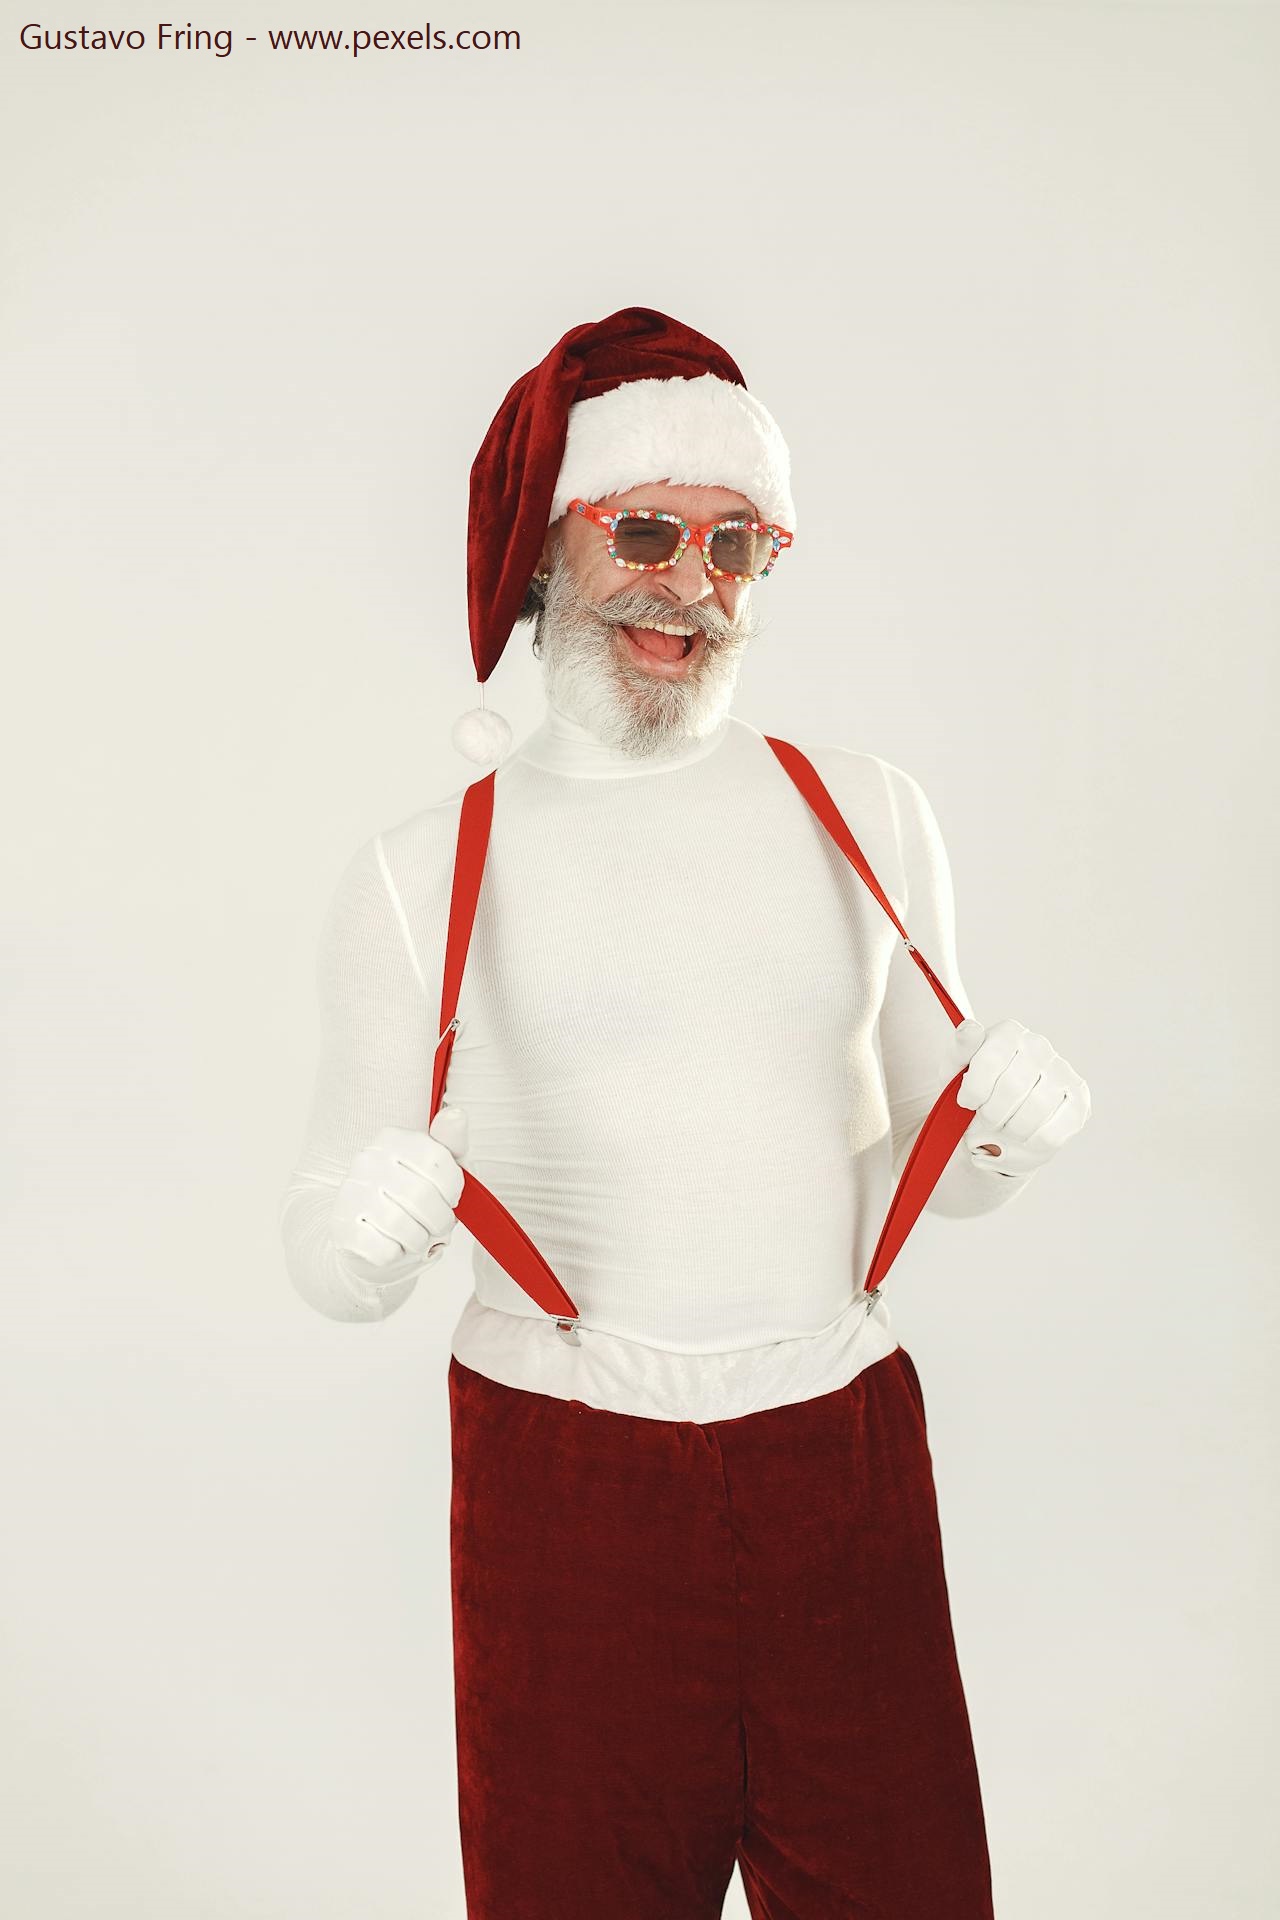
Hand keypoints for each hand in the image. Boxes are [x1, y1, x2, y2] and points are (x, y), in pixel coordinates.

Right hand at [329, 1105, 469, 1284]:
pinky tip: (391, 1244)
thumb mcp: (438, 1170)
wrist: (365, 1234)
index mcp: (393, 1138)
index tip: (448, 1198)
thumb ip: (451, 1144)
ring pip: (405, 1228)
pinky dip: (397, 1255)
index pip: (440, 1163)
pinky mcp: (342, 1228)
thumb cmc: (411, 1200)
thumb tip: (456, 1114)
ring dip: (419, 1240)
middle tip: (435, 1225)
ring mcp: (351, 1193)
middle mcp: (367, 1160)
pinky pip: (386, 1250)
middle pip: (424, 1198)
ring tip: (415, 1236)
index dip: (452, 1191)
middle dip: (439, 1220)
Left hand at [951, 1019, 1088, 1176]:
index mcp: (1008, 1032)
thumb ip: (960, 1050)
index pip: (988, 1063)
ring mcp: (1063, 1072)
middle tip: (985, 1119)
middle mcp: (1039, 1046)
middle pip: (1011, 1089)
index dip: (972, 1093)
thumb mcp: (956, 1070)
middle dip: (990, 1114)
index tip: (967, 1102)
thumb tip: (970, 1030)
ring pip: (1034, 1112)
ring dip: (1010, 1130)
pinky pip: (1052, 1133)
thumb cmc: (974, 1089)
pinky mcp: (1079, 1101)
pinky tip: (1022, 1136)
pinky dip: (1030, 1143)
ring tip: (1002, 1127)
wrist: (996, 1115)